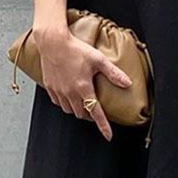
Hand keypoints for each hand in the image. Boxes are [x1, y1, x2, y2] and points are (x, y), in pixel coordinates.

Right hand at [34, 25, 132, 140]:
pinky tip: (69, 96)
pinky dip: (66, 103)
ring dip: (78, 110)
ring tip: (83, 103)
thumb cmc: (75, 48)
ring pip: (69, 110)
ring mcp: (58, 91)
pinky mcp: (50, 88)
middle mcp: (70, 93)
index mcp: (83, 88)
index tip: (108, 135)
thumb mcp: (98, 59)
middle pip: (82, 114)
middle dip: (90, 115)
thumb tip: (127, 83)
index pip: (95, 113)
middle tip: (96, 110)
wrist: (52, 42)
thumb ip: (113, 73)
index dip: (103, 126)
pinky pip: (58, 103)